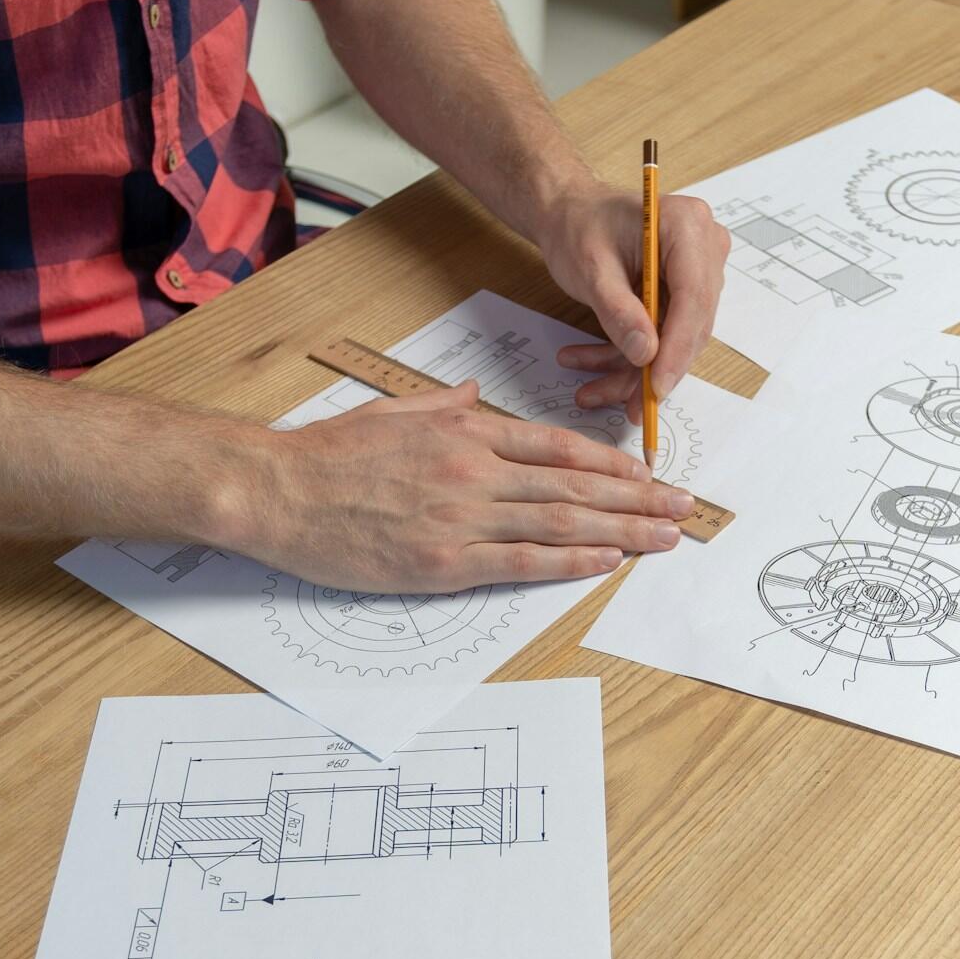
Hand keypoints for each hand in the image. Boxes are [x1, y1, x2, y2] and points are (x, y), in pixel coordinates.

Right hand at [225, 382, 696, 591]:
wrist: (276, 491)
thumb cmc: (327, 454)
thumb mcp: (393, 412)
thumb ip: (442, 406)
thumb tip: (474, 395)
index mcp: (465, 431)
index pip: (558, 446)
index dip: (612, 462)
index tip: (650, 473)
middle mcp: (474, 469)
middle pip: (575, 485)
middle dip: (638, 497)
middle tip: (683, 508)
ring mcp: (461, 517)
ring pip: (560, 522)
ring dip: (622, 530)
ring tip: (665, 537)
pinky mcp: (443, 563)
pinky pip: (521, 560)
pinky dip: (570, 560)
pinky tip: (607, 559)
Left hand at [535, 179, 729, 413]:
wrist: (570, 212)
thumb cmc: (578, 225)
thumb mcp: (590, 268)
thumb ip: (618, 310)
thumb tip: (645, 355)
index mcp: (687, 227)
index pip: (694, 297)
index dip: (677, 348)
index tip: (657, 387)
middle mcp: (703, 248)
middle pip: (692, 324)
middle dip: (656, 370)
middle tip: (629, 407)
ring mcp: (696, 272)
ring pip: (676, 338)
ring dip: (634, 371)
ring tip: (591, 392)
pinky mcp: (683, 293)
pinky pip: (663, 335)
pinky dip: (627, 357)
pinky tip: (591, 370)